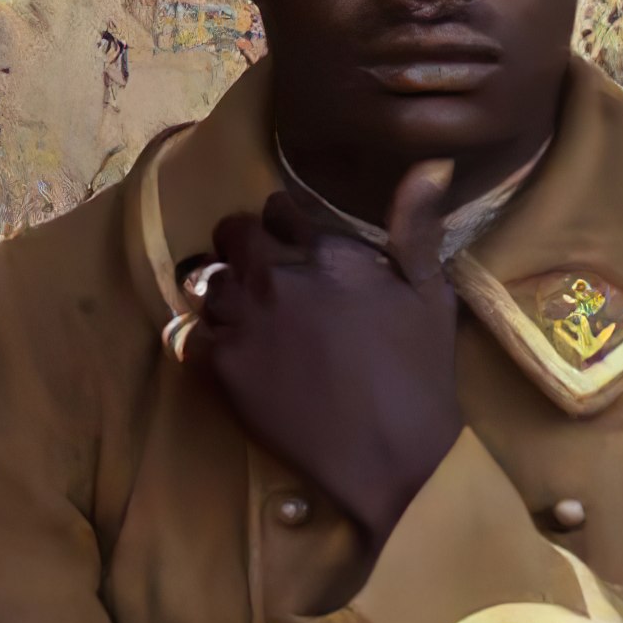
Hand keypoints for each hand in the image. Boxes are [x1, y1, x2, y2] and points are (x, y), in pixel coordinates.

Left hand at [180, 155, 464, 534]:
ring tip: (243, 315)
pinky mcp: (224, 366)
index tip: (291, 243)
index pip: (278, 208)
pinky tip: (228, 354)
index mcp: (329, 252)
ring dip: (220, 290)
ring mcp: (245, 320)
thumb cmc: (420, 379)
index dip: (283, 224)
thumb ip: (418, 227)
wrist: (391, 460)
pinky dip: (203, 339)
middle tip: (259, 274)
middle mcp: (278, 276)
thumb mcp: (432, 295)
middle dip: (241, 246)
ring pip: (204, 280)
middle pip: (231, 233)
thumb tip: (432, 162)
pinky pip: (190, 334)